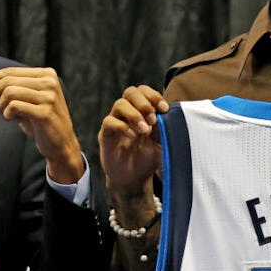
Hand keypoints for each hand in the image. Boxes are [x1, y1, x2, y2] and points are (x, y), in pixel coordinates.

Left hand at [0, 67, 83, 183]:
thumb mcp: (24, 102)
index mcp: (46, 74)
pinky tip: (13, 120)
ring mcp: (49, 96)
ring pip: (9, 92)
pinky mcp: (45, 112)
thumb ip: (7, 92)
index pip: (10, 71)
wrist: (61, 145)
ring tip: (6, 115)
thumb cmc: (40, 123)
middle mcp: (49, 82)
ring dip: (0, 106)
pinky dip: (8, 114)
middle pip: (8, 80)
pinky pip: (14, 106)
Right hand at [98, 85, 168, 206]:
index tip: (164, 109)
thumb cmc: (148, 158)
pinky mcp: (105, 134)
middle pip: (131, 92)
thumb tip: (165, 113)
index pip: (144, 91)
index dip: (153, 96)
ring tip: (145, 130)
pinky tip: (133, 136)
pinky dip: (123, 126)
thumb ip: (163, 127)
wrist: (134, 179)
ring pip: (120, 104)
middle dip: (144, 103)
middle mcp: (127, 113)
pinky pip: (109, 121)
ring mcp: (115, 122)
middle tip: (153, 119)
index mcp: (142, 111)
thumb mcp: (161, 142)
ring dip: (134, 115)